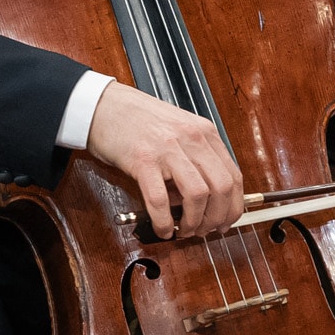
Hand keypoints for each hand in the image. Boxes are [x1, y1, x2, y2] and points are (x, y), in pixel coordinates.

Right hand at [85, 81, 245, 236]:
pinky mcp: (142, 160)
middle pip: (221, 188)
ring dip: (194, 221)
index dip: (233, 206)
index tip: (225, 220)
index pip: (233, 176)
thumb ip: (194, 157)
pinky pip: (160, 199)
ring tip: (185, 230)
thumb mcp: (177, 130)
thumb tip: (200, 196)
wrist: (101, 104)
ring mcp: (167, 149)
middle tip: (206, 230)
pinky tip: (163, 228)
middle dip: (217, 218)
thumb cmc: (135, 118)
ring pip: (197, 195)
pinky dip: (164, 221)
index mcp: (203, 132)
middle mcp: (190, 139)